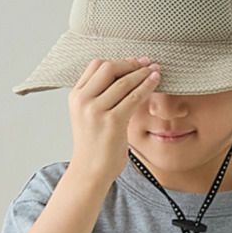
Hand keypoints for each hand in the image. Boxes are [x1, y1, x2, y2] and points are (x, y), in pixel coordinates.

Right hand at [67, 56, 160, 182]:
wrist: (90, 171)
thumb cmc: (94, 145)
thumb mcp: (89, 116)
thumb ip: (100, 96)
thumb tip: (126, 77)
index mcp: (76, 96)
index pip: (96, 66)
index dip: (118, 61)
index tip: (134, 62)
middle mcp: (83, 100)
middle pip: (109, 68)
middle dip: (131, 64)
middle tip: (147, 63)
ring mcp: (96, 111)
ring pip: (123, 82)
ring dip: (142, 74)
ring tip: (155, 71)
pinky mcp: (112, 121)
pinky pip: (133, 97)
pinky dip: (146, 87)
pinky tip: (155, 82)